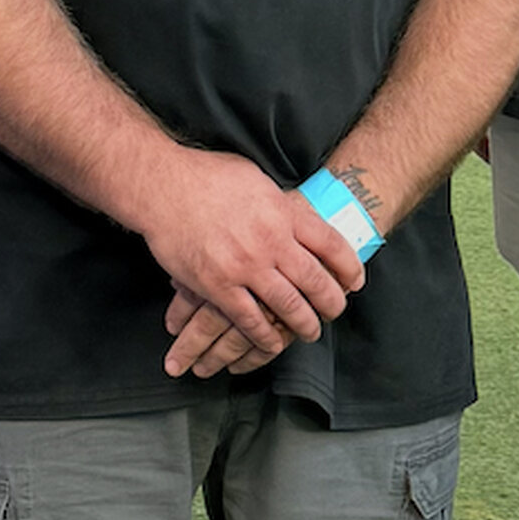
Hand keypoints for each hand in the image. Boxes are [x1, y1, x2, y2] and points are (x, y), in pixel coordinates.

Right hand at [135, 149, 361, 371]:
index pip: (331, 245)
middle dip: (333, 302)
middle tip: (336, 311)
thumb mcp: (256, 180)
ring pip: (289, 307)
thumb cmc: (207, 176)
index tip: (355, 281)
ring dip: (305, 324)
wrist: (163, 186)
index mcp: (283, 213)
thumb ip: (279, 204)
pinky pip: (250, 321)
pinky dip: (265, 336)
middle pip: (317, 281)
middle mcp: (271, 242)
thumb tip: (295, 214)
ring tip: (311, 332)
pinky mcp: (218, 286)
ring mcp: (246, 267)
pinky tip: (273, 342)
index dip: (349, 267)